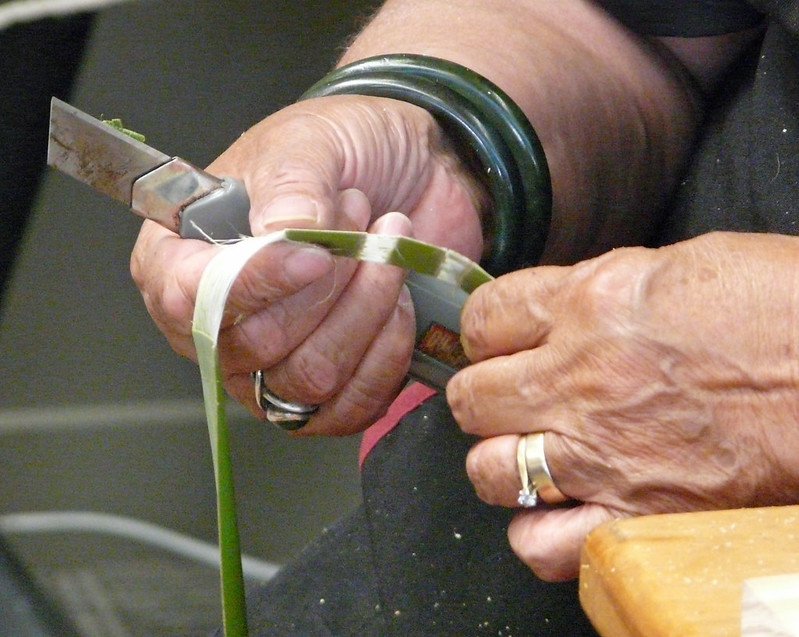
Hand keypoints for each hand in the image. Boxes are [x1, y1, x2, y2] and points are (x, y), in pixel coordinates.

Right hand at [131, 95, 485, 434]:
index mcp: (182, 258)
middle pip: (259, 346)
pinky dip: (387, 355)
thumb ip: (292, 187)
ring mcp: (271, 365)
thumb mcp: (310, 144)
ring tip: (385, 251)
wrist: (415, 175)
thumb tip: (284, 236)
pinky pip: (350, 408)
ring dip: (365, 312)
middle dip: (330, 285)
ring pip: (309, 379)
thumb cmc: (345, 154)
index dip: (256, 284)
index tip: (316, 254)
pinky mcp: (328, 389)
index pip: (191, 299)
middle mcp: (218, 323)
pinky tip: (398, 303)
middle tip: (360, 221)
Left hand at [447, 231, 798, 579]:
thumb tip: (558, 314)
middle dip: (485, 398)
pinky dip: (539, 533)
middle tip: (514, 399)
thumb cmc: (782, 305)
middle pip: (472, 399)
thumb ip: (600, 292)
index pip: (484, 317)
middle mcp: (579, 379)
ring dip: (503, 464)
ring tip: (533, 456)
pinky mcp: (637, 515)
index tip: (499, 342)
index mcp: (588, 302)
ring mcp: (601, 454)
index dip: (484, 332)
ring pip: (489, 471)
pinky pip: (542, 545)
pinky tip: (560, 513)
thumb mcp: (679, 267)